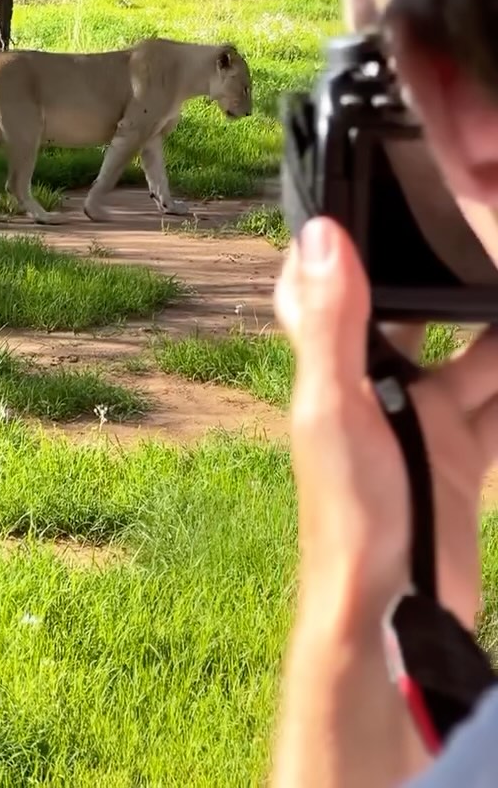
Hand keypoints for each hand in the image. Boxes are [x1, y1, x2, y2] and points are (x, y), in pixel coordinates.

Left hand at [275, 217, 497, 630]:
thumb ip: (330, 325)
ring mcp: (422, 420)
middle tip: (480, 224)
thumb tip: (319, 233)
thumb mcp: (336, 409)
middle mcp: (375, 385)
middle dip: (442, 274)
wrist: (392, 612)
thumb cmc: (350, 516)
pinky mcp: (462, 455)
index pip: (322, 288)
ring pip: (470, 354)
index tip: (359, 187)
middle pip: (411, 311)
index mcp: (335, 367)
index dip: (335, 243)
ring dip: (493, 322)